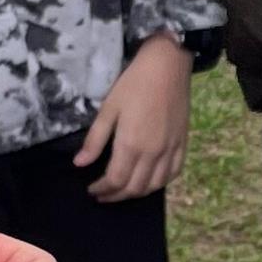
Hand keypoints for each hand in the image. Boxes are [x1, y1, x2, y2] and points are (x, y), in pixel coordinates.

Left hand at [75, 36, 192, 202]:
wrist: (167, 65)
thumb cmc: (134, 84)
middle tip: (103, 194)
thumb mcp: (108, 109)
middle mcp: (153, 153)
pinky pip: (173, 174)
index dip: (102, 189)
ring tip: (123, 190)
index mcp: (131, 144)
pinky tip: (149, 181)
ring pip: (154, 185)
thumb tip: (79, 164)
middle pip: (134, 188)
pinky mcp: (182, 144)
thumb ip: (95, 140)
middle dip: (116, 196)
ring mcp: (170, 150)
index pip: (115, 180)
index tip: (92, 189)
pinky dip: (160, 183)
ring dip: (136, 193)